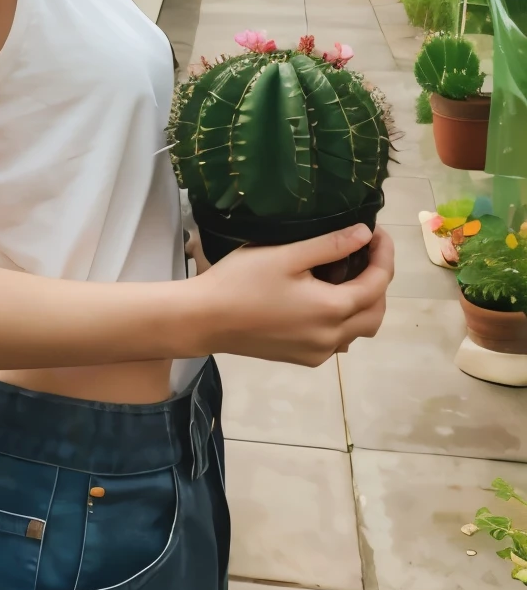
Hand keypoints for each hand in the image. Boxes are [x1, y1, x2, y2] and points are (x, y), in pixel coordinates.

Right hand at [194, 224, 393, 365]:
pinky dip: (342, 318)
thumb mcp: (287, 255)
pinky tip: (321, 297)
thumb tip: (365, 234)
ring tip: (344, 272)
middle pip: (376, 313)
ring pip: (358, 330)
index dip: (384, 256)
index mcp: (333, 310)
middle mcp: (332, 338)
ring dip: (362, 302)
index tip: (376, 231)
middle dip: (379, 281)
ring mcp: (317, 353)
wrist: (206, 319)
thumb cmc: (243, 281)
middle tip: (364, 252)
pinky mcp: (302, 358)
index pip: (378, 284)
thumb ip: (330, 245)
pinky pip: (337, 340)